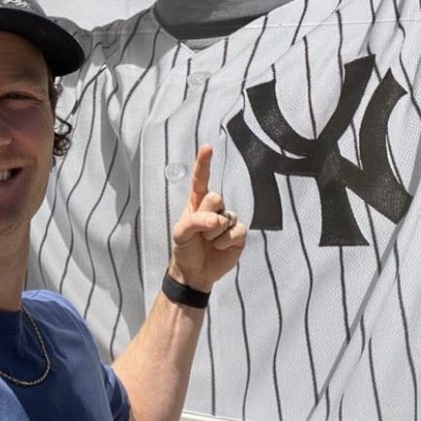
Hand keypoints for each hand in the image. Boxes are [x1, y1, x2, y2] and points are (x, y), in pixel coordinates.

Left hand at [169, 145, 247, 293]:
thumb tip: (217, 220)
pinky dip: (225, 242)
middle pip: (216, 198)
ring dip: (214, 234)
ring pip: (226, 218)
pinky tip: (220, 247)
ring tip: (208, 242)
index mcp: (197, 202)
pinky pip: (237, 231)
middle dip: (206, 216)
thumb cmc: (185, 249)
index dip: (204, 163)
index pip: (201, 179)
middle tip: (200, 232)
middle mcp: (214, 207)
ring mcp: (228, 219)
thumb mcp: (181, 234)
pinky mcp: (239, 233)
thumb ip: (195, 222)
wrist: (195, 272)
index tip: (208, 147)